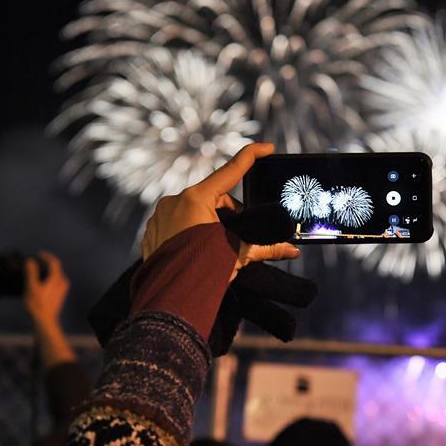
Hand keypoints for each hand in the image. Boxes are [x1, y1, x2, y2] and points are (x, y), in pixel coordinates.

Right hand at [24, 251, 69, 325]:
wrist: (46, 320)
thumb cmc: (38, 304)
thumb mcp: (32, 287)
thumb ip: (31, 272)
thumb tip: (31, 260)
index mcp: (57, 278)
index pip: (54, 262)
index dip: (47, 256)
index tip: (39, 253)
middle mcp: (63, 281)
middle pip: (56, 268)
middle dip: (47, 263)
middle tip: (36, 262)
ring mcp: (63, 288)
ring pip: (56, 275)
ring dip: (48, 271)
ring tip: (38, 271)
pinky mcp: (61, 294)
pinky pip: (56, 281)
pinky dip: (49, 278)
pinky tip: (42, 282)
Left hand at [141, 143, 298, 279]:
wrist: (169, 299)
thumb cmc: (202, 271)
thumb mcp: (238, 255)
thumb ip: (266, 248)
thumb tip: (293, 250)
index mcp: (196, 199)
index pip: (230, 171)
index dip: (251, 156)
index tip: (266, 147)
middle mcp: (174, 201)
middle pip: (214, 197)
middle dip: (230, 213)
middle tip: (239, 236)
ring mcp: (160, 216)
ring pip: (195, 210)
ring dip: (210, 223)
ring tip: (217, 248)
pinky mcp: (153, 231)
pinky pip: (178, 223)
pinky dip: (192, 232)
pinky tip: (199, 251)